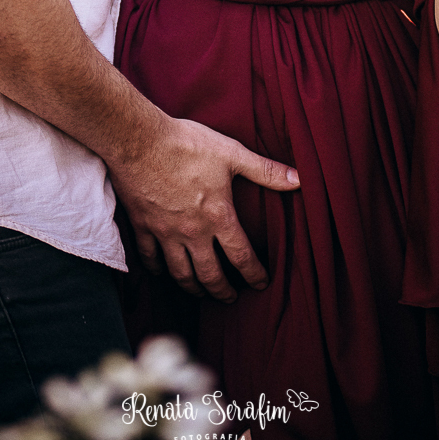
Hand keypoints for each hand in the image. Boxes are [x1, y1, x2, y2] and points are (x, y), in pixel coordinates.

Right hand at [108, 116, 299, 302]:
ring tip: (201, 292)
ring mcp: (165, 232)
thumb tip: (299, 180)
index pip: (241, 256)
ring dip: (193, 287)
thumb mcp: (232, 153)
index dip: (254, 273)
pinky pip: (150, 257)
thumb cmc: (187, 144)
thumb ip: (265, 170)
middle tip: (231, 298)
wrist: (140, 141)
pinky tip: (162, 272)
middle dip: (223, 290)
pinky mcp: (142, 226)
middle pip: (210, 274)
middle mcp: (192, 232)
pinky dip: (157, 269)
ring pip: (180, 273)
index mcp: (218, 217)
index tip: (261, 283)